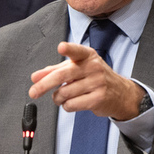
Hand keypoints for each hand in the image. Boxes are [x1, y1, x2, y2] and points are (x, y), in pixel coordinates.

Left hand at [29, 42, 144, 120]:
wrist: (120, 93)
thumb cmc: (94, 78)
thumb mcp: (77, 68)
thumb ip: (55, 70)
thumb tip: (35, 77)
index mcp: (87, 56)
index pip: (77, 51)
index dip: (69, 49)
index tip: (61, 47)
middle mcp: (94, 67)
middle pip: (63, 75)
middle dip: (44, 85)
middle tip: (33, 92)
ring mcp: (97, 83)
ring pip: (64, 93)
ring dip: (57, 98)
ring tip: (61, 97)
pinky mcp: (98, 99)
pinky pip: (71, 105)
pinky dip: (66, 106)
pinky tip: (71, 102)